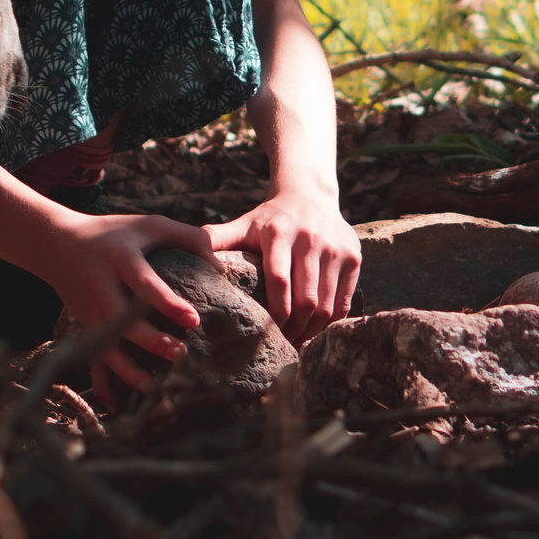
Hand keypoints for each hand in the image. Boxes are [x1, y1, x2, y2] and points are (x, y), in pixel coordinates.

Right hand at [37, 212, 212, 400]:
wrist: (58, 244)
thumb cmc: (116, 233)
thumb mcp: (150, 225)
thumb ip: (188, 238)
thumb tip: (221, 268)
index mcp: (120, 259)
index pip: (144, 284)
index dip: (167, 303)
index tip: (193, 320)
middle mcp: (101, 288)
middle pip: (122, 322)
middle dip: (150, 342)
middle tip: (180, 355)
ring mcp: (89, 312)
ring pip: (107, 348)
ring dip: (130, 372)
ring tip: (157, 388)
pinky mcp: (85, 328)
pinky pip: (92, 360)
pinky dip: (102, 384)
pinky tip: (118, 406)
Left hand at [206, 187, 360, 340]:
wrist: (310, 195)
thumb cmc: (270, 218)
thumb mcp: (243, 224)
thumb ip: (216, 240)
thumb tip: (183, 256)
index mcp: (280, 233)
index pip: (280, 281)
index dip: (275, 313)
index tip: (264, 334)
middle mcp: (312, 239)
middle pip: (306, 299)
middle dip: (293, 329)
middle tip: (281, 344)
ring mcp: (337, 249)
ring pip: (327, 304)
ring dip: (312, 330)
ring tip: (297, 341)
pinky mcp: (355, 256)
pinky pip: (344, 300)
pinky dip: (331, 321)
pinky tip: (315, 329)